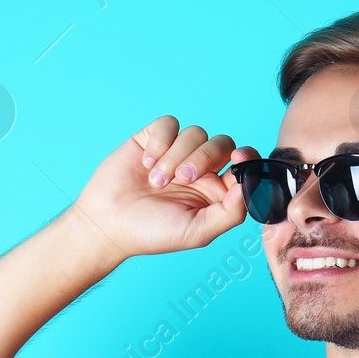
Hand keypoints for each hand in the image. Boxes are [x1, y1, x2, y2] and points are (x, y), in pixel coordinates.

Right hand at [71, 115, 251, 257]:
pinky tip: (146, 163)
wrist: (108, 224)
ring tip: (156, 181)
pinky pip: (169, 124)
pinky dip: (161, 142)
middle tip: (182, 178)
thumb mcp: (198, 231)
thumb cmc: (152, 233)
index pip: (243, 165)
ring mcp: (176, 152)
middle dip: (204, 157)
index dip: (247, 157)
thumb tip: (250, 186)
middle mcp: (200, 168)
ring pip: (195, 133)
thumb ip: (231, 212)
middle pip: (221, 144)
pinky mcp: (153, 139)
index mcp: (216, 190)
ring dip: (176, 156)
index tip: (238, 158)